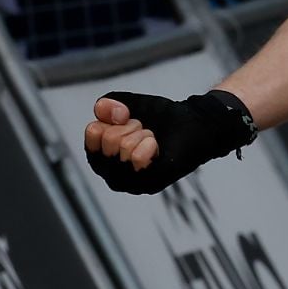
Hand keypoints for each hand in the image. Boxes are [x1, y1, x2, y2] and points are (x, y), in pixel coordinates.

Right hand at [85, 91, 255, 194]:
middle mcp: (112, 175)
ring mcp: (131, 183)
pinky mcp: (150, 184)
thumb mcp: (128, 104)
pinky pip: (137, 158)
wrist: (195, 123)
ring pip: (123, 148)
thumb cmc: (161, 118)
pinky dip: (150, 145)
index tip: (130, 119)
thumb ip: (107, 104)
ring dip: (143, 135)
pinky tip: (158, 148)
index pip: (93, 131)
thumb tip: (104, 113)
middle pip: (109, 139)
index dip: (114, 118)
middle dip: (132, 127)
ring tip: (154, 139)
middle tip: (147, 131)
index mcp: (102, 157)